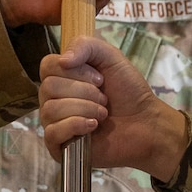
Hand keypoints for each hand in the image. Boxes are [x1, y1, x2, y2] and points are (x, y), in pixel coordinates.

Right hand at [40, 37, 187, 178]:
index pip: (47, 66)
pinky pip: (52, 132)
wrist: (145, 123)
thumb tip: (62, 59)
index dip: (75, 71)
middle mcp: (54, 99)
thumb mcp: (111, 57)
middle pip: (48, 87)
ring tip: (102, 114)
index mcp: (63, 77)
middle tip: (104, 98)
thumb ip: (85, 45)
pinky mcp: (60, 146)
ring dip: (84, 108)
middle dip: (83, 91)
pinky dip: (76, 126)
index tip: (99, 78)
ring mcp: (55, 123)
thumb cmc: (128, 92)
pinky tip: (93, 127)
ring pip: (50, 109)